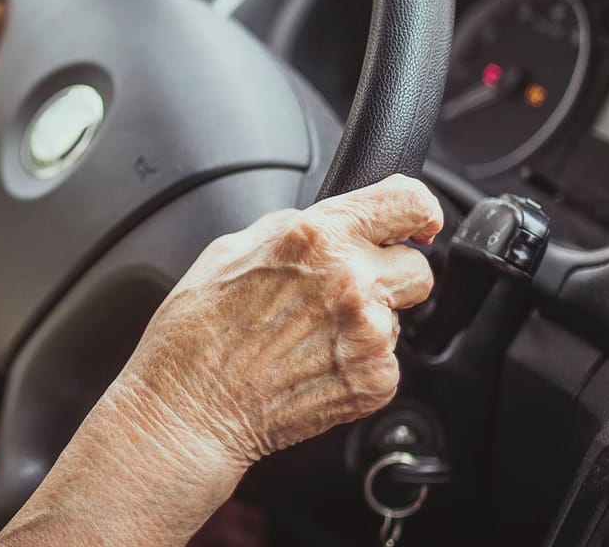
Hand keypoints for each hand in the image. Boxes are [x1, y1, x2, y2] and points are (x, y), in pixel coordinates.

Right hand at [115, 174, 443, 469]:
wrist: (190, 408)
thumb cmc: (196, 332)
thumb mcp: (231, 249)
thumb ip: (293, 230)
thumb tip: (328, 225)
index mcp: (314, 237)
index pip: (407, 201)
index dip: (418, 210)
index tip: (417, 222)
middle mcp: (351, 281)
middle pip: (417, 266)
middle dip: (388, 275)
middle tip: (343, 294)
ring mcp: (369, 334)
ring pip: (399, 317)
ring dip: (368, 322)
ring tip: (310, 338)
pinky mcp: (376, 380)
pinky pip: (387, 360)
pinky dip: (358, 363)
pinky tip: (313, 365)